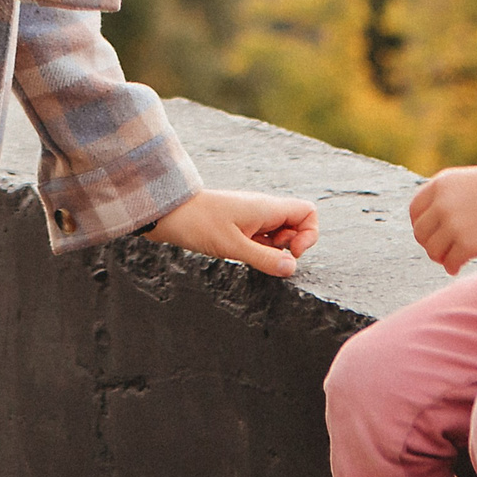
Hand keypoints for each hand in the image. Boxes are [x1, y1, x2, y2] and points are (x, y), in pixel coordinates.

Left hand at [149, 188, 319, 277]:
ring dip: (271, 250)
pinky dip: (257, 249)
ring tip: (247, 255)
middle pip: (295, 225)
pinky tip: (238, 254)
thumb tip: (291, 268)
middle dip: (289, 246)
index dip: (308, 235)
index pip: (308, 212)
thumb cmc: (199, 223)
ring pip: (277, 234)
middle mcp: (263, 210)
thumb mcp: (233, 246)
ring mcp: (250, 217)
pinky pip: (260, 237)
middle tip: (266, 256)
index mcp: (267, 208)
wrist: (168, 211)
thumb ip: (264, 258)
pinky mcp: (237, 225)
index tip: (291, 252)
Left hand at [409, 165, 476, 274]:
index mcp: (440, 184)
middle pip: (420, 232)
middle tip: (441, 249)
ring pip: (432, 250)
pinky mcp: (468, 244)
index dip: (420, 225)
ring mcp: (454, 224)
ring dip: (440, 257)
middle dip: (430, 243)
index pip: (415, 210)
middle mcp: (442, 203)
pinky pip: (449, 263)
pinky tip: (458, 266)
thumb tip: (429, 229)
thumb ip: (444, 198)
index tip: (430, 234)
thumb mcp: (465, 182)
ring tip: (451, 257)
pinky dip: (452, 267)